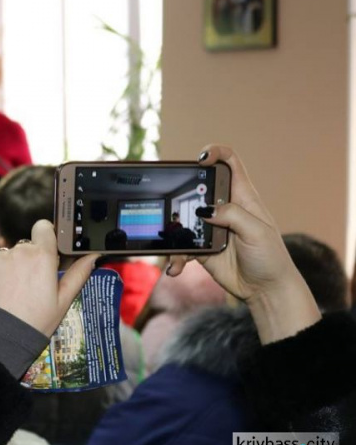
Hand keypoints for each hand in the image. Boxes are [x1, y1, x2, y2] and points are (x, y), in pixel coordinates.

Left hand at [0, 220, 98, 336]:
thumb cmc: (32, 325)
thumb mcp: (61, 303)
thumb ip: (77, 275)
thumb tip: (93, 255)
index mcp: (42, 257)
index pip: (43, 228)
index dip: (44, 238)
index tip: (44, 253)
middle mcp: (18, 251)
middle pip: (23, 248)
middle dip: (24, 262)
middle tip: (25, 289)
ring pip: (2, 257)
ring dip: (5, 270)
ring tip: (5, 296)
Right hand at [168, 145, 319, 342]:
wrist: (265, 291)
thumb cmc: (271, 258)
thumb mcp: (258, 232)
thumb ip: (233, 215)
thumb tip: (204, 210)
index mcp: (242, 197)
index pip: (229, 163)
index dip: (214, 153)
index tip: (200, 159)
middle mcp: (224, 209)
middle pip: (197, 187)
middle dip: (182, 192)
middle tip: (177, 205)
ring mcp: (210, 228)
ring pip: (183, 218)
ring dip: (173, 231)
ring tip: (173, 246)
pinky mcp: (200, 247)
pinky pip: (180, 246)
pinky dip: (175, 256)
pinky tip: (176, 267)